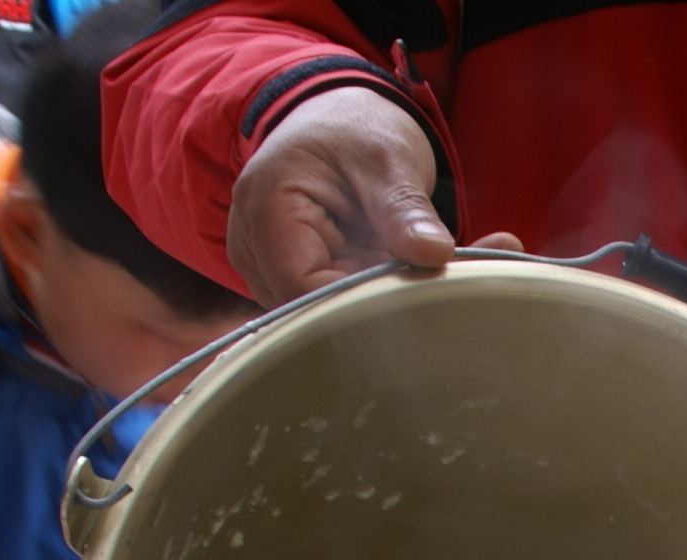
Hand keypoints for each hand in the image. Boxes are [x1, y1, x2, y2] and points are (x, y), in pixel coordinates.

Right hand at [229, 89, 454, 305]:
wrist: (336, 120)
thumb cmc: (356, 130)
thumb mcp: (388, 159)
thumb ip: (405, 209)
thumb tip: (435, 254)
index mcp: (267, 207)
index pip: (304, 288)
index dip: (357, 300)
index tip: (407, 290)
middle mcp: (251, 245)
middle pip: (309, 307)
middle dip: (365, 298)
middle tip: (414, 272)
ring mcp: (261, 265)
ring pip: (317, 312)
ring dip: (362, 296)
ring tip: (392, 258)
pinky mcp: (279, 276)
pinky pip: (320, 302)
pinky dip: (355, 289)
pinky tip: (376, 263)